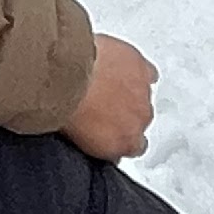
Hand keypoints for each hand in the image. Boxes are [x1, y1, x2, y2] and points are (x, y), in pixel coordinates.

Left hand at [63, 34, 157, 160]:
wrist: (67, 77)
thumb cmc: (67, 107)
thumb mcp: (78, 138)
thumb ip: (96, 141)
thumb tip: (94, 138)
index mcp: (127, 142)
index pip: (136, 147)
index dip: (122, 136)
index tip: (110, 130)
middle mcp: (141, 120)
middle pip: (140, 119)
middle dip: (124, 112)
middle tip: (101, 103)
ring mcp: (143, 93)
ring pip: (143, 95)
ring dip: (128, 90)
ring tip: (105, 82)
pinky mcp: (143, 68)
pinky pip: (147, 72)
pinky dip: (135, 70)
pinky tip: (119, 66)